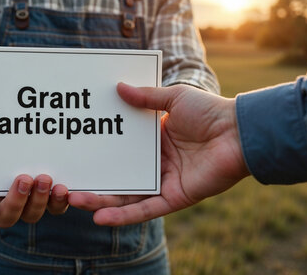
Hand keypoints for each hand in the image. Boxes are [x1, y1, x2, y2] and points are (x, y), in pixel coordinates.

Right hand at [0, 129, 69, 226]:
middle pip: (5, 217)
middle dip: (16, 201)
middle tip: (24, 178)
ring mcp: (21, 201)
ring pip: (31, 214)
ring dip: (40, 200)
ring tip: (45, 179)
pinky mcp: (43, 194)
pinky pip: (52, 205)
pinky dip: (59, 200)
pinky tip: (63, 185)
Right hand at [68, 83, 249, 225]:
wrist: (240, 131)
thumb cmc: (211, 111)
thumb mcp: (173, 98)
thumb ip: (146, 97)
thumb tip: (117, 87)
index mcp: (155, 140)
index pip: (120, 150)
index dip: (99, 152)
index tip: (76, 150)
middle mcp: (157, 163)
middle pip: (118, 177)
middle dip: (92, 181)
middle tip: (66, 181)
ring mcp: (164, 182)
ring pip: (126, 196)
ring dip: (100, 201)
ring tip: (73, 199)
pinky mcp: (174, 198)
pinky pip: (145, 210)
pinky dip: (123, 216)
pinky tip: (100, 218)